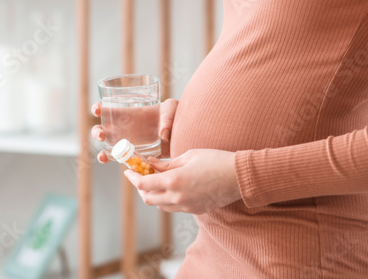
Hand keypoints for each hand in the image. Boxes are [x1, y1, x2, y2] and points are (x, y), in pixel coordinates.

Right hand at [90, 98, 178, 163]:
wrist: (181, 133)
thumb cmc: (174, 115)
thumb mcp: (172, 109)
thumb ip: (168, 116)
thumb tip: (163, 134)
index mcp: (128, 112)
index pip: (109, 108)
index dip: (99, 108)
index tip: (97, 110)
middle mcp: (123, 127)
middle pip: (103, 128)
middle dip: (97, 132)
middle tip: (102, 135)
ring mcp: (126, 142)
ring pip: (107, 146)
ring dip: (101, 149)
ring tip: (103, 154)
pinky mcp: (132, 155)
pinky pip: (117, 158)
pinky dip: (109, 159)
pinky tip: (106, 160)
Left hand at [124, 148, 241, 213]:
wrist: (240, 177)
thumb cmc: (215, 160)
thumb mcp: (188, 156)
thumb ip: (167, 163)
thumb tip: (150, 164)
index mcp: (174, 181)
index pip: (143, 184)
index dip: (132, 177)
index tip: (128, 170)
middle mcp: (178, 197)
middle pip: (148, 198)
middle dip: (140, 187)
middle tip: (139, 175)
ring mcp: (187, 207)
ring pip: (160, 206)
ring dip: (153, 195)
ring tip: (155, 181)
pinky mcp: (195, 211)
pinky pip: (174, 208)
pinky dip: (167, 199)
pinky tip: (171, 188)